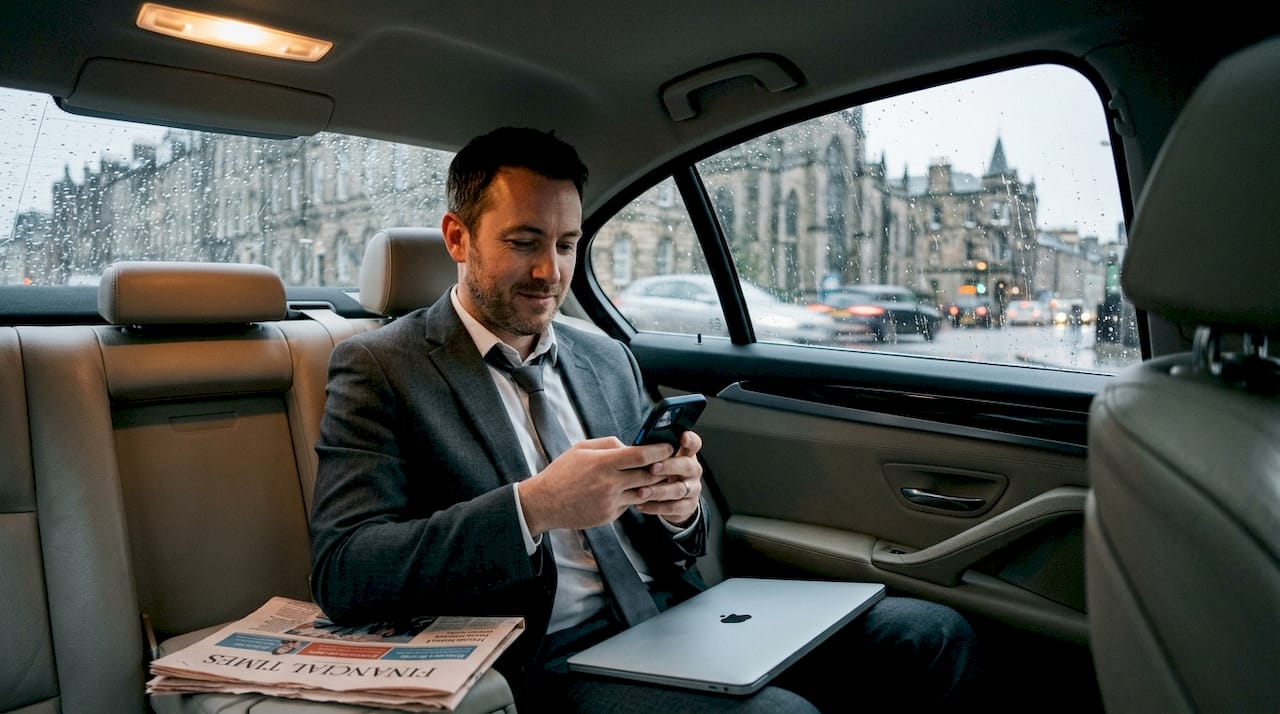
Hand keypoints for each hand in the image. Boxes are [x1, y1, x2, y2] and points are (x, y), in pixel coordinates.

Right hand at [517, 437, 674, 535]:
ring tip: (652, 476)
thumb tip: (631, 445)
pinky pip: (629, 504)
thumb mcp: (582, 448)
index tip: (669, 446)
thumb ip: (609, 444)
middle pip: (648, 476)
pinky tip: (626, 490)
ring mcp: (610, 502)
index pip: (641, 456)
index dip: (660, 451)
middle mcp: (609, 484)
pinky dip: (631, 496)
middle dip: (661, 468)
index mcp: (603, 463)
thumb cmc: (563, 472)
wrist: (544, 503)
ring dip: (650, 485)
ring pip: (643, 492)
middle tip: (669, 462)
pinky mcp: (609, 516)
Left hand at [633, 430, 702, 526]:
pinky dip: (655, 507)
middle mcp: (693, 470)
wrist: (670, 501)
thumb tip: (630, 448)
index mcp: (686, 454)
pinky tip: (640, 505)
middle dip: (669, 466)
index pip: (694, 443)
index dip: (690, 439)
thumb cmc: (659, 474)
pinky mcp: (688, 506)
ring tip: (641, 492)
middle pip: (687, 466)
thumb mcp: (657, 461)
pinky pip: (673, 508)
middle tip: (652, 468)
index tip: (681, 437)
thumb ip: (650, 453)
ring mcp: (693, 489)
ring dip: (658, 491)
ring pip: (678, 489)